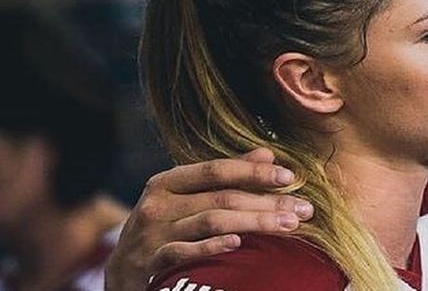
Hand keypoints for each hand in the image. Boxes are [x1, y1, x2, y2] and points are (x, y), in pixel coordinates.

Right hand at [104, 148, 312, 290]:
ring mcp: (152, 234)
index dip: (253, 171)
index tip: (289, 177)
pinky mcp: (149, 264)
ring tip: (288, 226)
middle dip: (267, 202)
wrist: (121, 276)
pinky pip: (183, 252)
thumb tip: (266, 153)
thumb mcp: (186, 198)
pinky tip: (238, 243)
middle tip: (303, 209)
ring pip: (211, 221)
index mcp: (168, 181)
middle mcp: (158, 204)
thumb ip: (224, 177)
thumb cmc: (163, 230)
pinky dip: (211, 247)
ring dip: (255, 222)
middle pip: (221, 197)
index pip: (216, 170)